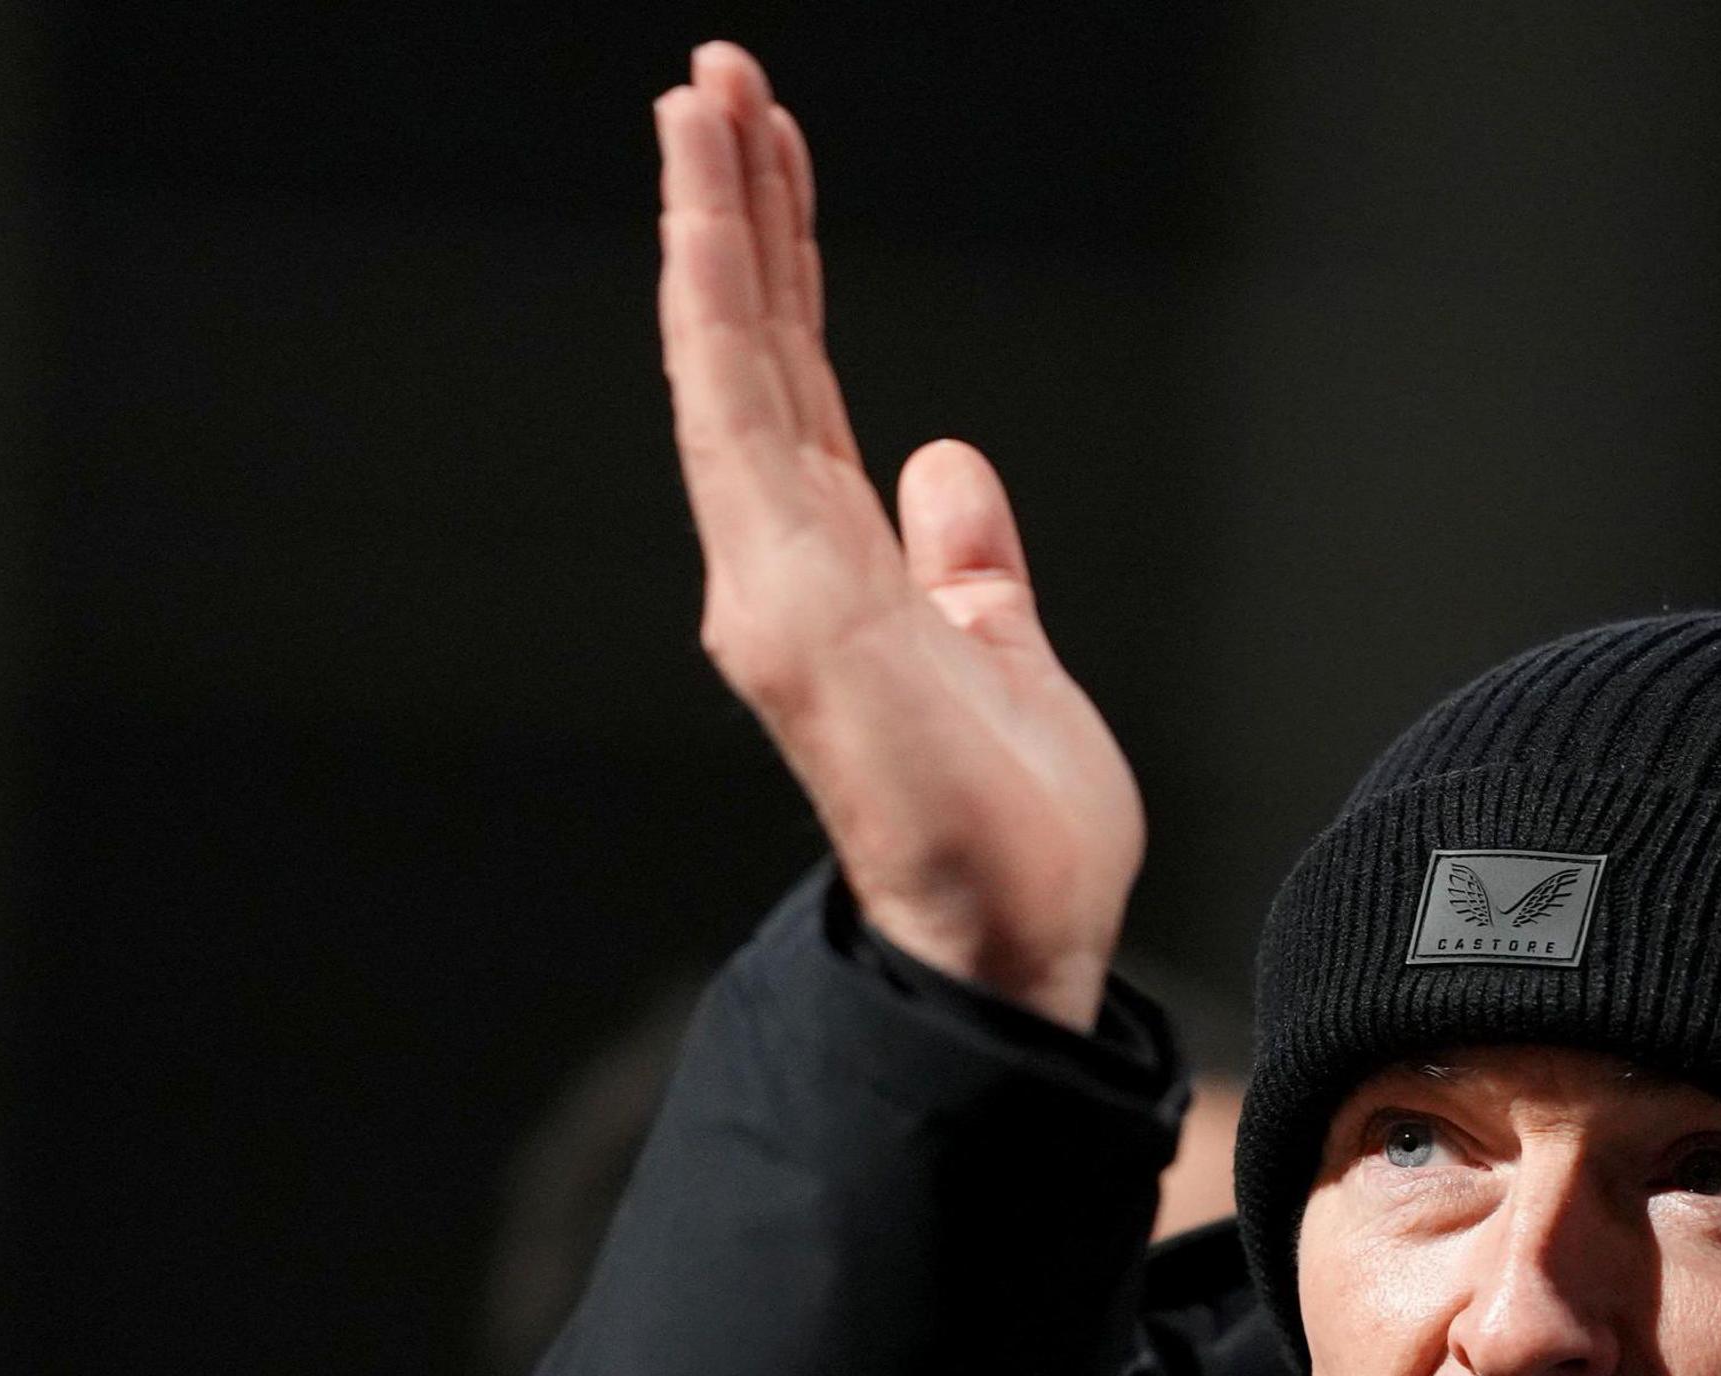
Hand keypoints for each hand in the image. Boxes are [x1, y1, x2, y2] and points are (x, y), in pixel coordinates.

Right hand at [656, 43, 1141, 1030]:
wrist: (1019, 944)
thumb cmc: (1015, 839)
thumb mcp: (1007, 653)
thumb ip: (970, 560)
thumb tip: (947, 462)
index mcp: (834, 572)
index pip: (793, 384)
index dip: (778, 263)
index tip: (766, 148)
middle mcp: (781, 566)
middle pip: (748, 352)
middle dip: (728, 206)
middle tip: (715, 74)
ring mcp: (771, 582)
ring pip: (728, 363)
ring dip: (712, 225)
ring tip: (700, 99)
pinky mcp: (787, 602)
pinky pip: (742, 422)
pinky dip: (720, 311)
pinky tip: (707, 217)